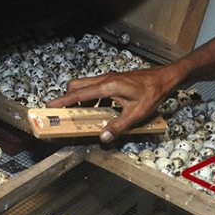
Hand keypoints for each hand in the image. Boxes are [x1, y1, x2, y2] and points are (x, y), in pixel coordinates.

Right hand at [46, 66, 176, 142]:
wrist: (164, 79)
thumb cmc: (152, 93)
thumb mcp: (136, 113)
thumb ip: (118, 126)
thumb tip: (103, 136)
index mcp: (107, 86)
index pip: (79, 94)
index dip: (63, 101)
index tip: (50, 106)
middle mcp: (105, 80)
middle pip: (77, 86)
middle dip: (68, 99)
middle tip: (65, 112)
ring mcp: (109, 78)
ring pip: (86, 86)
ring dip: (81, 99)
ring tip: (83, 115)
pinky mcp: (113, 80)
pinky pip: (95, 88)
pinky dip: (91, 98)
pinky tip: (100, 109)